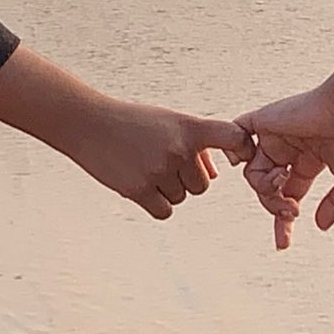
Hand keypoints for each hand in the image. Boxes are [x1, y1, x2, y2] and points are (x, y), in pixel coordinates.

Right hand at [67, 100, 254, 218]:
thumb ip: (196, 143)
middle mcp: (178, 149)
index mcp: (189, 128)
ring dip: (168, 190)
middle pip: (203, 185)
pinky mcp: (140, 190)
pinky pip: (165, 211)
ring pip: (182, 197)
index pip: (232, 137)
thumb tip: (216, 174)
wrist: (89, 123)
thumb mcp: (168, 122)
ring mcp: (159, 170)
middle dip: (187, 178)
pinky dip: (156, 204)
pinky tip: (141, 185)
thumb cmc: (133, 122)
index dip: (244, 148)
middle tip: (161, 160)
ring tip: (145, 167)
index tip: (242, 156)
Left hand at [233, 83, 333, 248]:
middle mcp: (288, 150)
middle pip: (267, 189)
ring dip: (264, 187)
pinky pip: (236, 136)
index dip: (283, 220)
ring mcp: (274, 136)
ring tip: (282, 182)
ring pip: (252, 173)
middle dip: (275, 206)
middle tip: (291, 211)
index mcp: (308, 162)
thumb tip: (319, 226)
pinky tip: (244, 163)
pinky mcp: (263, 121)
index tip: (283, 244)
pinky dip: (234, 150)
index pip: (288, 195)